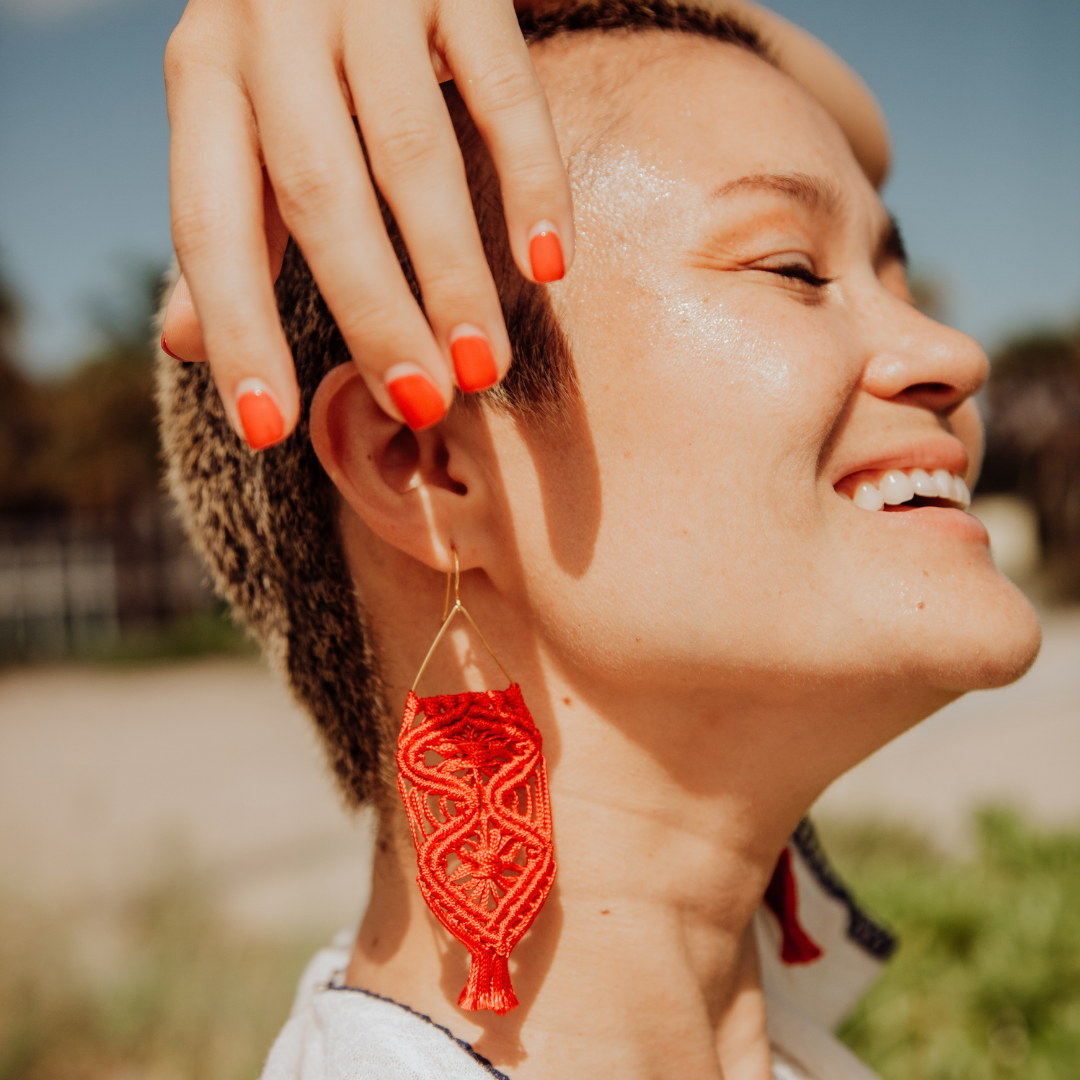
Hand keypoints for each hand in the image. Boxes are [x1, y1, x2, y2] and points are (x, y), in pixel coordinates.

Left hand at [161, 0, 573, 446]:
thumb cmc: (294, 44)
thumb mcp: (237, 118)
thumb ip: (224, 223)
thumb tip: (183, 345)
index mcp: (205, 74)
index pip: (209, 221)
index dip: (239, 328)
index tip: (269, 431)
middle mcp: (273, 27)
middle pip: (319, 193)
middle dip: (370, 312)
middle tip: (418, 404)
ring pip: (411, 152)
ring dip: (452, 273)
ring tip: (484, 368)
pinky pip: (504, 90)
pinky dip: (531, 182)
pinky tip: (549, 268)